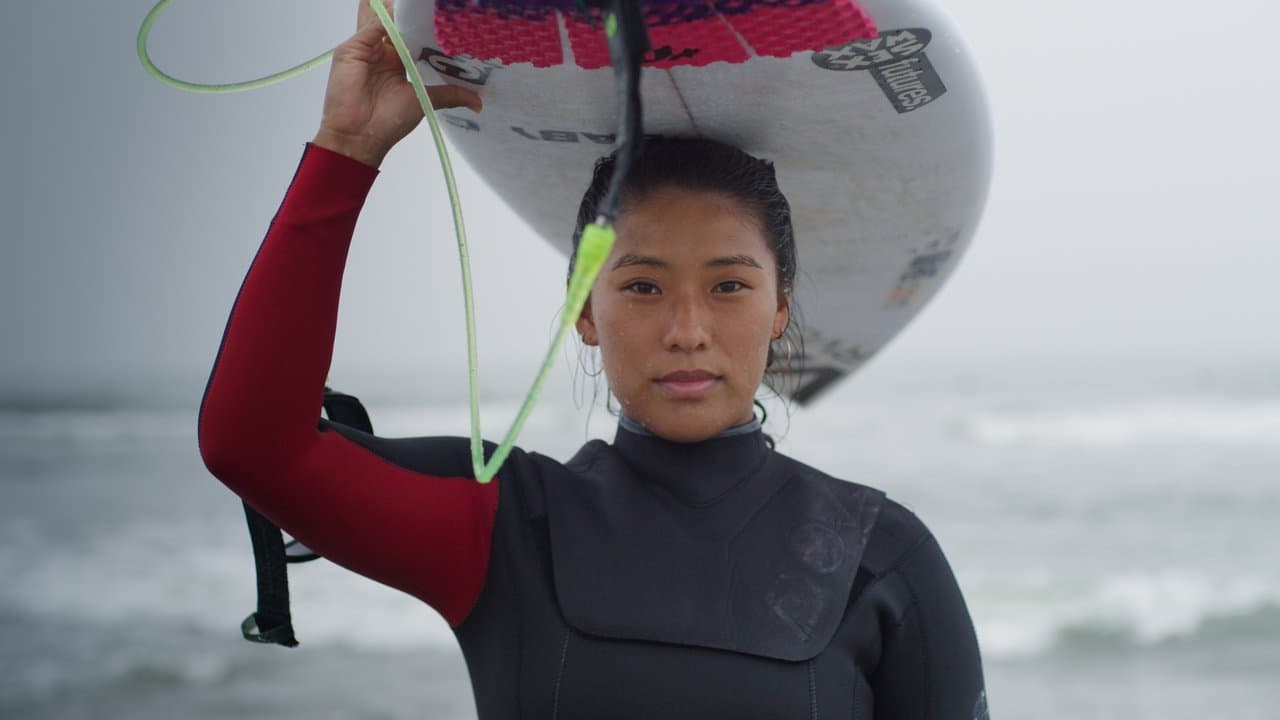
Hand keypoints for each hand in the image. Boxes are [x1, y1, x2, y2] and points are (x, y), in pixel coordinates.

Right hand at [313, 0, 481, 166]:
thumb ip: (449, 94)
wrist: (360, 136)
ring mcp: (366, 47)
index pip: (411, 32)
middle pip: (394, 21)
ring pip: (380, 18)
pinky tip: (397, 12)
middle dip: (407, 11)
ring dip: (394, 8)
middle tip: (428, 5)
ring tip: (411, 2)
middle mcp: (381, 50)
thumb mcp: (425, 101)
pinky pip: (370, 27)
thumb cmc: (388, 122)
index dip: (423, 23)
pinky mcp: (352, 49)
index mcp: (397, 59)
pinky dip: (384, 19)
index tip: (441, 15)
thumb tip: (477, 102)